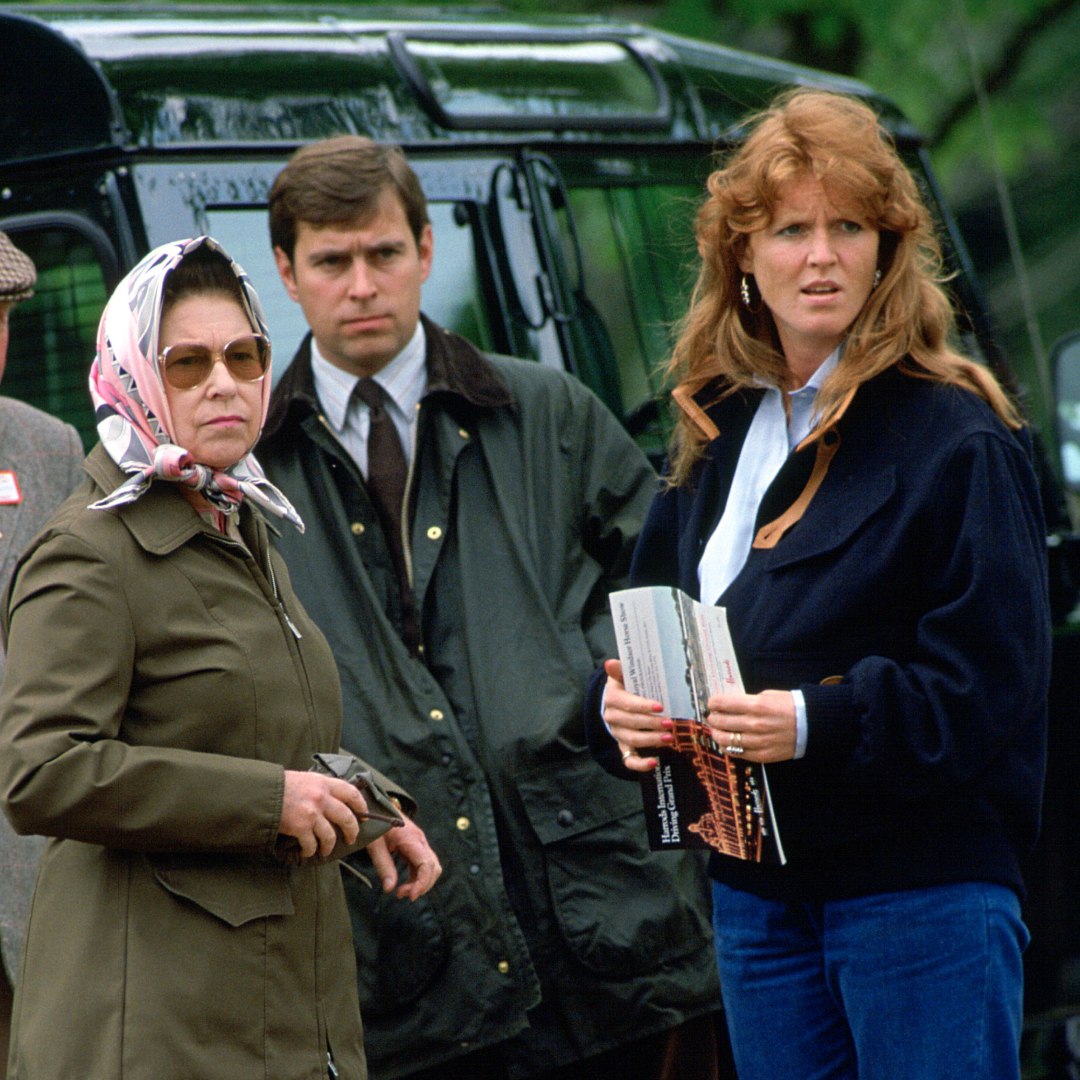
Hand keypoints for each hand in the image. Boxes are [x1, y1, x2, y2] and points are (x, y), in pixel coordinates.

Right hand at [279, 770, 369, 857]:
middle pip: (346, 817)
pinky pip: (311, 844)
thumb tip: (332, 800)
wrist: (262, 793)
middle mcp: (321, 798)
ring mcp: (312, 814)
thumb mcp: (305, 779)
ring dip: (329, 846)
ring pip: (330, 836)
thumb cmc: (281, 786)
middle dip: (352, 831)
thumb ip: (320, 788)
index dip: (361, 805)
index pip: (351, 793)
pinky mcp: (301, 828)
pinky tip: (307, 852)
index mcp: (324, 783)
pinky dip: (310, 851)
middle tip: (352, 837)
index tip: (364, 815)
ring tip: (326, 850)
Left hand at [366, 815, 441, 900]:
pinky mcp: (415, 847)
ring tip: (400, 892)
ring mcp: (419, 843)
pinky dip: (416, 878)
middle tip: (400, 894)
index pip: (427, 864)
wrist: (375, 804)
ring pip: (430, 868)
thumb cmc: (373, 822)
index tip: (410, 896)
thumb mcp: (374, 844)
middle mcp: (419, 840)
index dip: (422, 883)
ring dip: (419, 883)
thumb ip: (383, 865)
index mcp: (411, 838)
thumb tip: (390, 889)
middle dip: (422, 885)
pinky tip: (403, 885)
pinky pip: (422, 866)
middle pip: (433, 867)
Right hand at [601, 658, 668, 772]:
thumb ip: (619, 670)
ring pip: (632, 739)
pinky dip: (641, 764)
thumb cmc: (626, 686)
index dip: (642, 706)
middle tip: (669, 724)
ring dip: (651, 740)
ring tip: (669, 738)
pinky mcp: (624, 746)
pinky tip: (654, 762)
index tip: (660, 707)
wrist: (617, 702)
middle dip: (651, 724)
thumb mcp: (622, 676)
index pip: (626, 704)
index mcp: (611, 698)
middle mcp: (612, 717)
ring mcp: (618, 733)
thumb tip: (610, 663)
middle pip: (630, 723)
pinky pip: (629, 760)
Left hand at [706, 690, 797, 762]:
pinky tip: (726, 743)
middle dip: (713, 718)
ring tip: (716, 730)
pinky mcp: (762, 755)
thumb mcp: (768, 695)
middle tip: (712, 717)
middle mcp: (755, 724)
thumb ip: (748, 700)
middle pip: (721, 722)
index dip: (713, 703)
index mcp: (756, 706)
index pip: (723, 704)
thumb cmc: (790, 707)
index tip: (712, 704)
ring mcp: (758, 741)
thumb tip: (729, 704)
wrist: (811, 725)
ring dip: (716, 734)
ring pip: (725, 740)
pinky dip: (728, 748)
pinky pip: (737, 753)